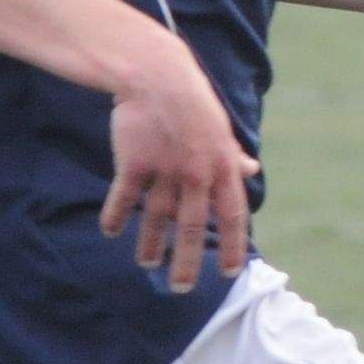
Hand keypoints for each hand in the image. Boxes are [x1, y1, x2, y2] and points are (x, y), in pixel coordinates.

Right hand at [102, 40, 257, 292]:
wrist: (157, 76)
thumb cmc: (192, 102)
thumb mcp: (220, 129)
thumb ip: (232, 156)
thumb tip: (252, 171)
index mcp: (222, 167)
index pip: (233, 215)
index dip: (235, 245)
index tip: (231, 272)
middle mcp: (196, 174)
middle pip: (193, 227)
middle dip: (188, 261)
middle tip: (182, 287)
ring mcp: (165, 169)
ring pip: (157, 218)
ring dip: (151, 244)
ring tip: (147, 263)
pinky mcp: (135, 163)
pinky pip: (125, 198)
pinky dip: (116, 216)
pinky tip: (111, 230)